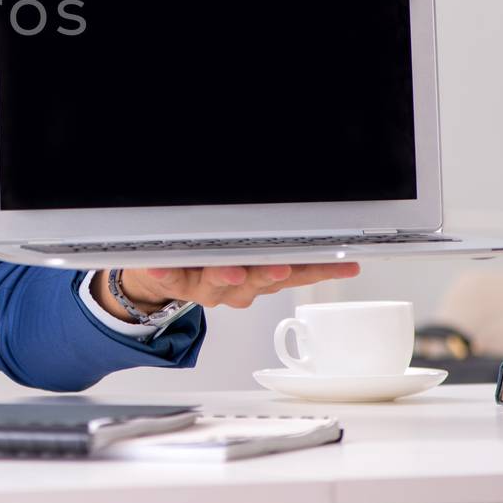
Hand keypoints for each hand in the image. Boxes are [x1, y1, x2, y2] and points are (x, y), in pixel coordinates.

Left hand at [99, 263, 361, 318]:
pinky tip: (160, 268)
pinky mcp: (175, 281)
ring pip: (217, 283)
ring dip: (225, 277)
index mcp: (261, 278)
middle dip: (271, 273)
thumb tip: (316, 214)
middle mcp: (238, 287)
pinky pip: (170, 278)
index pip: (298, 273)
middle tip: (282, 267)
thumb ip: (278, 241)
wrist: (170, 279)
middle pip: (258, 280)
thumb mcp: (252, 254)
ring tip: (229, 270)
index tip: (342, 264)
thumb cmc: (215, 261)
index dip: (320, 270)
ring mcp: (206, 287)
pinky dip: (166, 273)